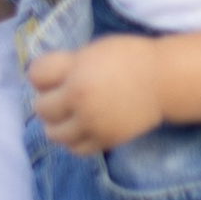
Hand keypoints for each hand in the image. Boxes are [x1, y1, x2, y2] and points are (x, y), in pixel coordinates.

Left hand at [27, 34, 166, 152]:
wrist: (164, 80)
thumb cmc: (131, 58)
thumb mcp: (94, 50)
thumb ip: (70, 64)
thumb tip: (47, 79)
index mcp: (76, 71)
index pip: (36, 76)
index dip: (41, 75)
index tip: (49, 77)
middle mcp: (80, 98)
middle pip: (41, 107)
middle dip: (48, 100)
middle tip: (60, 97)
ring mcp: (92, 122)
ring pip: (54, 133)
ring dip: (56, 124)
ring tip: (67, 117)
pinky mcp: (105, 139)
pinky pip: (76, 149)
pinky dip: (73, 141)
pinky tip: (79, 130)